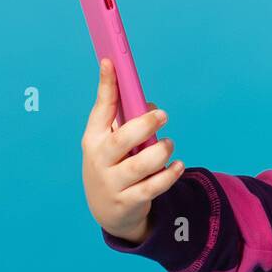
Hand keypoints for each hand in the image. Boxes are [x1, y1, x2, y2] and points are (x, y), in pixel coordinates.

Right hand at [81, 57, 183, 243]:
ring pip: (141, 164)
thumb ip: (127, 120)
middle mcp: (100, 160)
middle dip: (144, 124)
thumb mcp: (112, 142)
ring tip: (168, 144)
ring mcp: (113, 182)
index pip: (100, 109)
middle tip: (163, 115)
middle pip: (122, 139)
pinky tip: (177, 165)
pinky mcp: (128, 201)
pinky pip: (153, 186)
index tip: (111, 61)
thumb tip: (150, 106)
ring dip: (161, 151)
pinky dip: (169, 174)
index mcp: (94, 138)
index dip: (106, 85)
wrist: (108, 210)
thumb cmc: (114, 164)